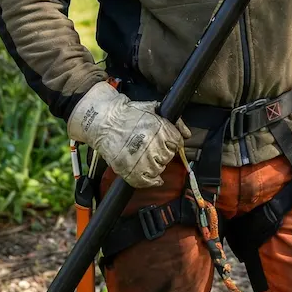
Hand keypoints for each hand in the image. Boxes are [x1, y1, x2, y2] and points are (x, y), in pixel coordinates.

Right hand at [67, 81, 187, 188]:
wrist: (104, 121)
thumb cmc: (129, 114)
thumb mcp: (154, 110)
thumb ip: (175, 122)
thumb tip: (187, 134)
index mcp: (160, 128)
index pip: (177, 143)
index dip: (171, 143)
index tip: (164, 143)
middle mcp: (153, 143)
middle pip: (168, 157)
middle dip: (162, 153)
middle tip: (151, 148)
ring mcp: (142, 158)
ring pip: (159, 170)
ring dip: (154, 166)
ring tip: (144, 158)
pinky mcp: (129, 170)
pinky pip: (146, 182)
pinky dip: (148, 181)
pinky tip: (146, 175)